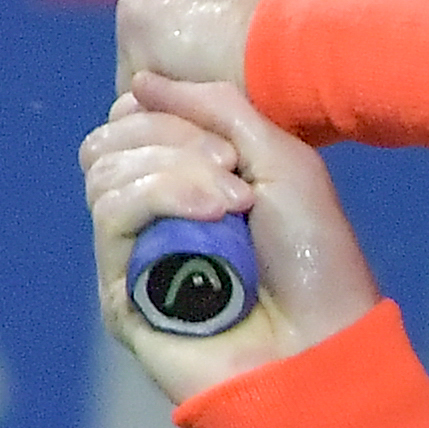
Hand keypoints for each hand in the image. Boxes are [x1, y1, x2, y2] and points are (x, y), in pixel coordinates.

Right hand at [83, 70, 385, 402]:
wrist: (325, 344)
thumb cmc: (315, 260)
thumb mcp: (281, 160)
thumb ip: (217, 109)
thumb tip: (141, 82)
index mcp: (184, 186)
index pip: (130, 122)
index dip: (169, 112)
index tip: (230, 143)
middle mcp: (152, 220)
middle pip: (107, 143)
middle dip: (171, 136)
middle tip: (234, 169)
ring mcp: (133, 257)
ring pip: (103, 173)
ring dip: (175, 169)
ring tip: (234, 202)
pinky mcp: (121, 294)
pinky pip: (112, 215)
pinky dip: (164, 198)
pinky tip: (214, 217)